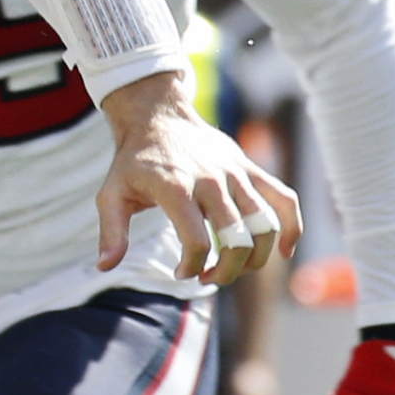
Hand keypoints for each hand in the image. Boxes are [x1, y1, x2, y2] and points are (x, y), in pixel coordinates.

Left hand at [94, 73, 301, 287]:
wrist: (159, 117)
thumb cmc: (134, 161)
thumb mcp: (111, 193)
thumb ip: (111, 231)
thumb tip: (104, 266)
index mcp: (176, 188)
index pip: (197, 242)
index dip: (192, 267)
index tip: (181, 274)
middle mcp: (211, 180)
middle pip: (236, 238)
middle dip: (226, 270)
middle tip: (208, 278)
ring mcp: (235, 173)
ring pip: (264, 224)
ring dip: (255, 258)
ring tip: (234, 268)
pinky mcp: (251, 169)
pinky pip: (284, 198)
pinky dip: (291, 226)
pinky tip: (285, 251)